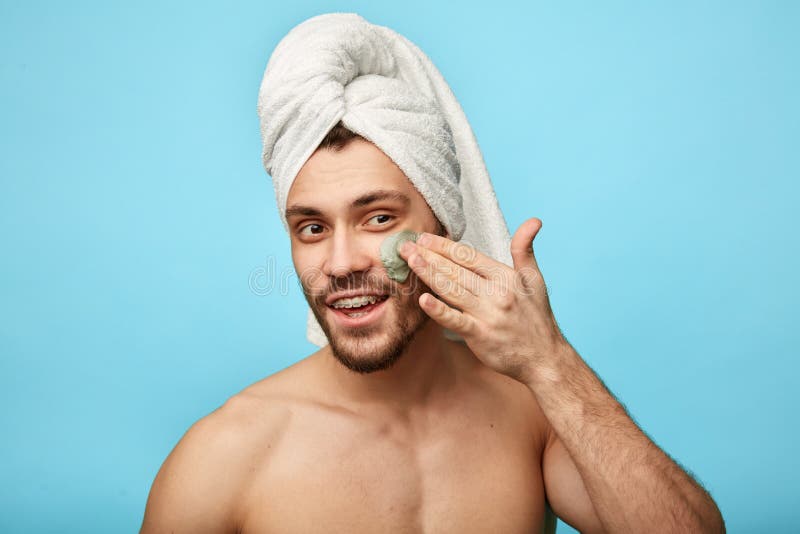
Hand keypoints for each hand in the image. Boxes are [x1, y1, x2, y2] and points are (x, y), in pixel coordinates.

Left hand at [399, 218, 567, 382]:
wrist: (544, 358)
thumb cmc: (536, 317)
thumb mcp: (534, 279)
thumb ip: (525, 249)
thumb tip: (533, 221)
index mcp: (505, 276)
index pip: (469, 256)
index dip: (444, 246)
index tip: (424, 238)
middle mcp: (496, 292)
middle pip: (455, 269)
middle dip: (428, 255)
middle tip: (406, 245)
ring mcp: (487, 313)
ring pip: (451, 289)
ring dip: (428, 273)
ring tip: (410, 261)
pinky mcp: (479, 335)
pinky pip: (455, 320)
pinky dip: (438, 310)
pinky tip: (423, 299)